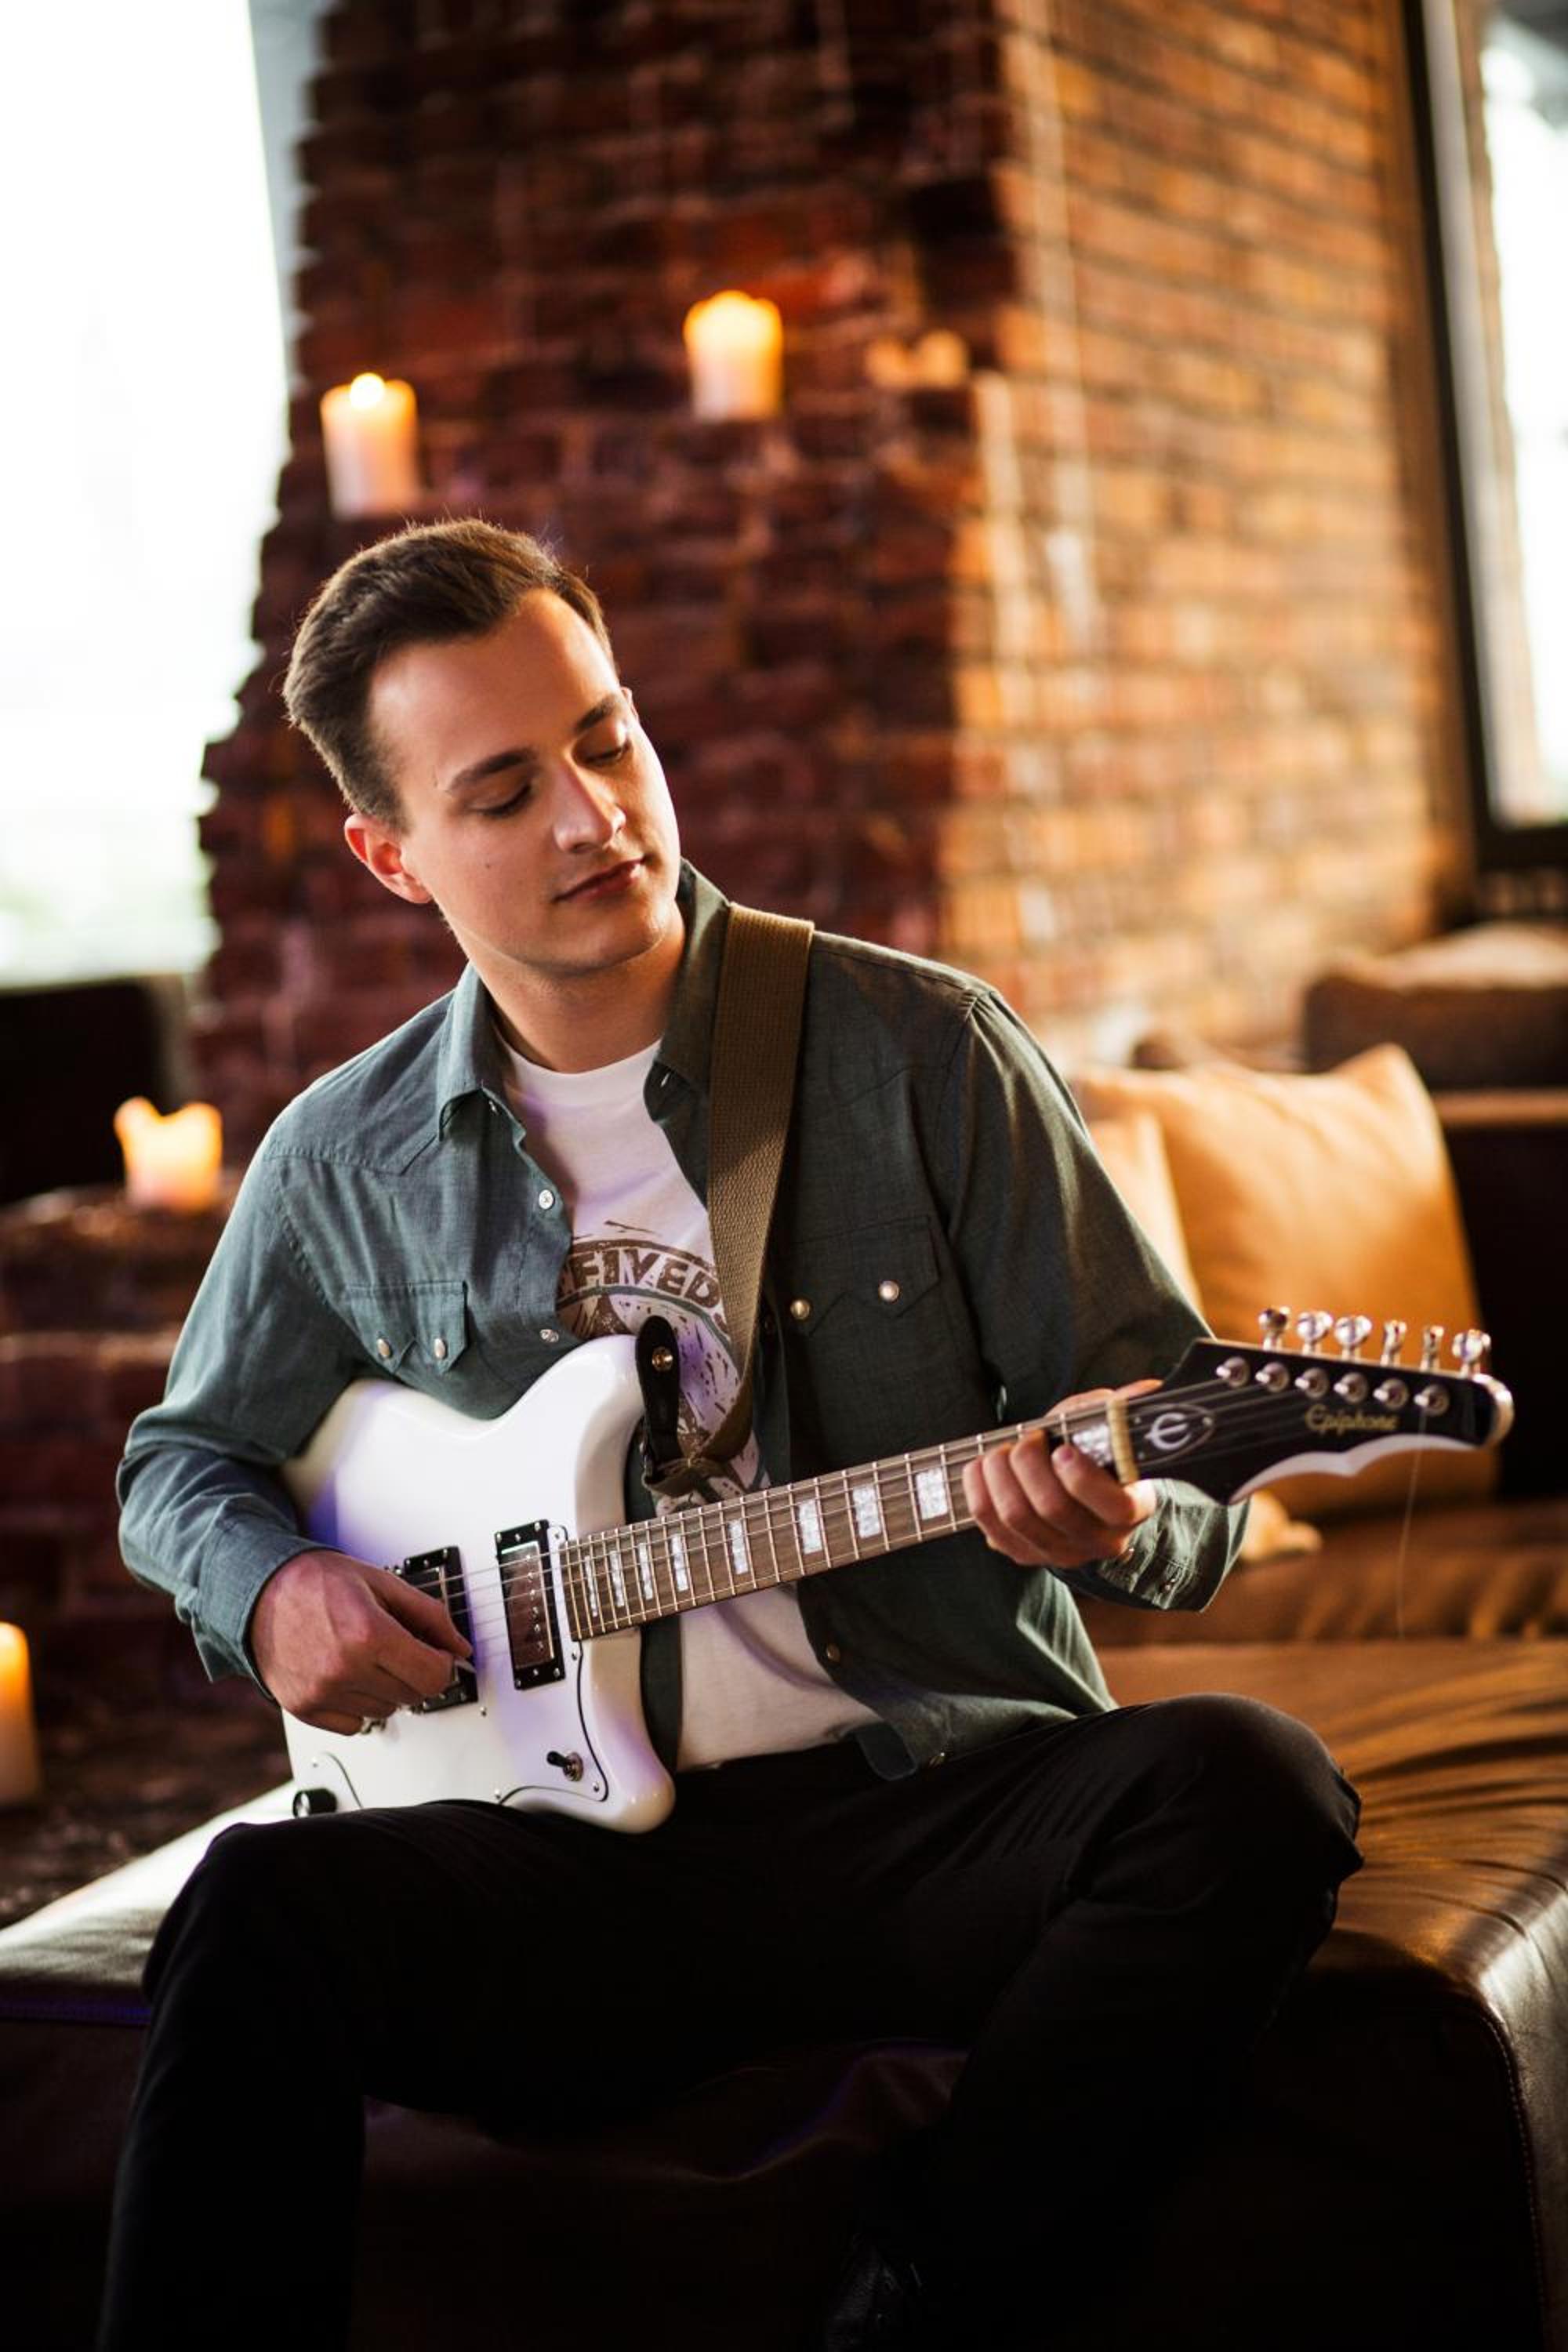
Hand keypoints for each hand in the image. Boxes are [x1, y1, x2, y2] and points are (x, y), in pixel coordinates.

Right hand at [249, 1549, 472, 1733]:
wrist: (261, 1592)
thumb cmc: (318, 1582)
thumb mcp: (382, 1582)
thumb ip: (428, 1614)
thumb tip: (459, 1645)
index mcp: (369, 1635)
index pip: (433, 1676)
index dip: (443, 1664)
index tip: (437, 1654)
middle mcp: (345, 1669)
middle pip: (413, 1696)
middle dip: (414, 1672)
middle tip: (397, 1647)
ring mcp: (323, 1693)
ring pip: (386, 1711)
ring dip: (386, 1687)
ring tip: (365, 1655)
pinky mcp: (305, 1709)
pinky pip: (355, 1724)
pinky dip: (359, 1703)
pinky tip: (348, 1674)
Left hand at [962, 1384, 1159, 1570]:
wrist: (1071, 1490)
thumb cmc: (1090, 1454)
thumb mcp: (1106, 1429)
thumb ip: (1118, 1411)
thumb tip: (1144, 1390)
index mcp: (1131, 1509)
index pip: (1114, 1506)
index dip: (1083, 1477)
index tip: (1062, 1449)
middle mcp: (1098, 1540)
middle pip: (1053, 1507)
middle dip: (1029, 1463)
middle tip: (1028, 1439)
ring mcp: (1060, 1553)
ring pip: (1016, 1516)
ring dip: (999, 1473)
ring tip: (1003, 1451)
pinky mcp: (1023, 1554)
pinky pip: (989, 1524)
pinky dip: (978, 1489)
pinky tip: (983, 1468)